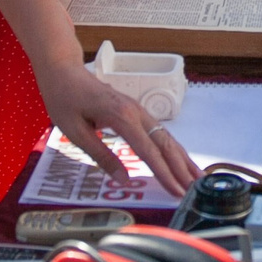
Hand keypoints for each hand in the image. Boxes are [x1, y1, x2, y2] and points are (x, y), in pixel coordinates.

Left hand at [32, 63, 199, 190]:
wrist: (64, 72)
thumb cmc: (66, 100)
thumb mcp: (75, 132)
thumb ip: (101, 156)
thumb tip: (123, 180)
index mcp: (121, 117)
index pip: (148, 151)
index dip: (164, 173)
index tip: (176, 190)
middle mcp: (136, 112)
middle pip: (165, 143)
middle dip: (180, 168)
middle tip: (193, 189)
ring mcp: (138, 110)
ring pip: (166, 136)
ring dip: (182, 157)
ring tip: (196, 177)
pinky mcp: (136, 111)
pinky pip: (159, 131)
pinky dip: (173, 147)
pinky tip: (180, 158)